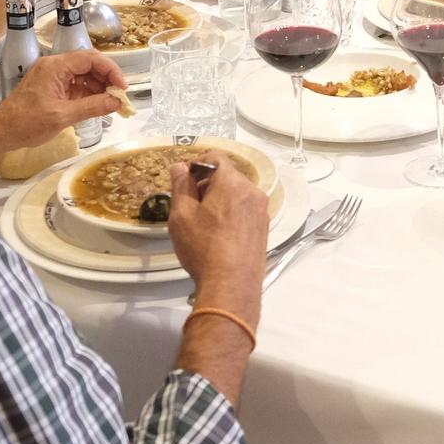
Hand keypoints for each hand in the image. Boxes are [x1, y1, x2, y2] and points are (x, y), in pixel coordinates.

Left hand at [0, 51, 125, 156]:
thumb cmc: (27, 122)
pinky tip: (97, 105)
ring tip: (111, 103)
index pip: (91, 58)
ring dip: (99, 87)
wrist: (0, 132)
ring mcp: (53, 76)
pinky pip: (75, 85)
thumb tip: (117, 102)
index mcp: (56, 66)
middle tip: (119, 97)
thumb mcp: (63, 116)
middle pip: (89, 64)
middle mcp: (55, 66)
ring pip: (83, 75)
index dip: (111, 71)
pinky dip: (88, 93)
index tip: (122, 88)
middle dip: (107, 79)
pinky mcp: (52, 87)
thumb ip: (92, 107)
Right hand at [167, 157, 269, 306]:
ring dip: (219, 199)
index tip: (185, 181)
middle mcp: (252, 191)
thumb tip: (180, 167)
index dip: (197, 164)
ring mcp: (261, 210)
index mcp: (232, 182)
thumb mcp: (182, 215)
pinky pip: (245, 209)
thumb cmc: (204, 248)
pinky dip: (231, 213)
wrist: (231, 286)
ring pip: (236, 193)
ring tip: (203, 223)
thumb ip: (181, 185)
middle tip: (189, 204)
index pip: (215, 157)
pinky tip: (218, 234)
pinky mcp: (263, 227)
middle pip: (227, 175)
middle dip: (207, 183)